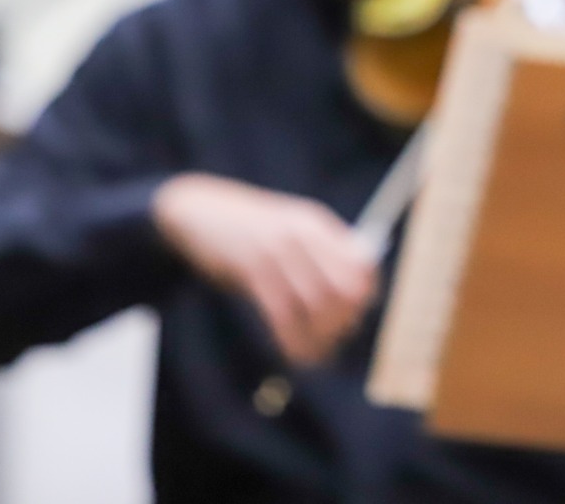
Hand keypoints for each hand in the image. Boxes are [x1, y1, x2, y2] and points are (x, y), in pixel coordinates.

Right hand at [152, 173, 376, 364]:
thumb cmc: (250, 226)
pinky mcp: (251, 271)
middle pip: (343, 289)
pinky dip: (293, 340)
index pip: (361, 263)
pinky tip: (294, 352)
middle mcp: (302, 235)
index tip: (355, 314)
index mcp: (316, 223)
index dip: (364, 295)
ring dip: (320, 337)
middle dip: (343, 320)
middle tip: (335, 337)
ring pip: (316, 305)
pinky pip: (282, 315)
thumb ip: (323, 250)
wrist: (200, 211)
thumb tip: (358, 290)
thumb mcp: (291, 226)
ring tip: (317, 352)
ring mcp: (277, 251)